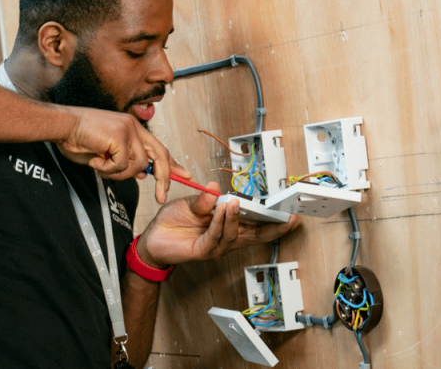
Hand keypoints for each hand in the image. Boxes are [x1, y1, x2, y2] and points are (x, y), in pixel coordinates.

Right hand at [55, 106, 189, 202]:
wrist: (61, 125)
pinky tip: (95, 161)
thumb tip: (143, 175)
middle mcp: (135, 127)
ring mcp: (128, 130)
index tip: (184, 175)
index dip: (172, 163)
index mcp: (134, 129)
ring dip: (119, 174)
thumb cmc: (79, 139)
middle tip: (161, 197)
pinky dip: (107, 169)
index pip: (159, 147)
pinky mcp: (119, 135)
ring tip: (101, 166)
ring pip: (138, 165)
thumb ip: (125, 162)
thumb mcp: (106, 155)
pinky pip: (121, 165)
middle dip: (164, 178)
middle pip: (160, 155)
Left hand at [137, 182, 298, 266]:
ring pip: (233, 235)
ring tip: (235, 203)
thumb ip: (205, 200)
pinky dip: (219, 224)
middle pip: (254, 235)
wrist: (152, 238)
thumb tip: (217, 190)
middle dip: (271, 228)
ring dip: (235, 218)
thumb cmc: (173, 221)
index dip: (271, 222)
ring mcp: (215, 247)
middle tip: (286, 220)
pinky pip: (215, 238)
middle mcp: (225, 238)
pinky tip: (221, 212)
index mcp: (227, 226)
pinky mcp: (203, 251)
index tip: (288, 215)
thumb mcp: (191, 203)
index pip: (254, 225)